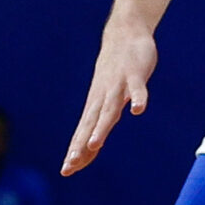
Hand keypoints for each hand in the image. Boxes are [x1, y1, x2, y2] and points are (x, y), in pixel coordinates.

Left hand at [65, 21, 156, 175]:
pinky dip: (137, 98)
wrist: (124, 34)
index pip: (83, 132)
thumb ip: (100, 120)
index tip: (67, 170)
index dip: (76, 151)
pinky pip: (137, 89)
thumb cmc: (114, 70)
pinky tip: (138, 110)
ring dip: (102, 127)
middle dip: (81, 145)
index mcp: (95, 105)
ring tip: (95, 144)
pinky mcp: (134, 75)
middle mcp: (102, 97)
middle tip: (70, 164)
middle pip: (90, 125)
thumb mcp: (105, 98)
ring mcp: (118, 85)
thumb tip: (90, 144)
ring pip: (109, 110)